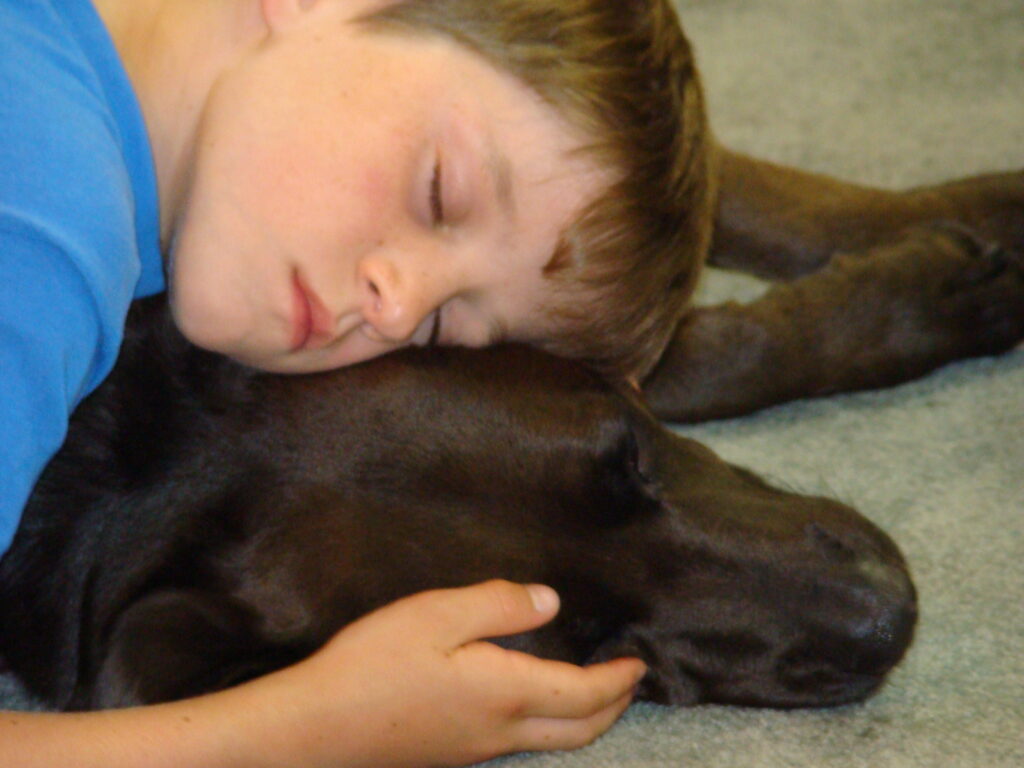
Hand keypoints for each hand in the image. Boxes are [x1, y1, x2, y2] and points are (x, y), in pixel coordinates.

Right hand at [243, 580, 645, 767]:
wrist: (316, 731)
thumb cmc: (374, 666)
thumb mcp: (435, 616)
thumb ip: (498, 606)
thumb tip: (550, 603)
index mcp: (506, 694)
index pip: (584, 694)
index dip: (617, 679)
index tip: (638, 662)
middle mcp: (500, 731)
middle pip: (579, 731)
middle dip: (612, 706)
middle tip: (628, 681)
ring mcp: (475, 749)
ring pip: (551, 740)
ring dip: (583, 717)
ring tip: (590, 689)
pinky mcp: (450, 753)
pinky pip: (519, 741)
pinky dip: (547, 721)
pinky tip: (528, 699)